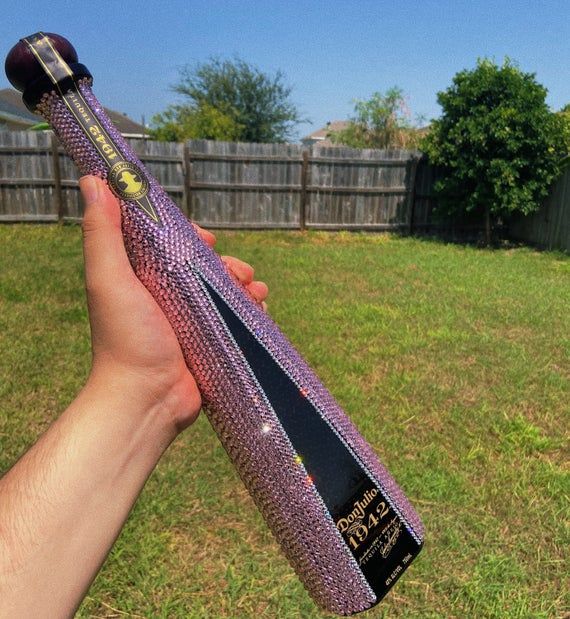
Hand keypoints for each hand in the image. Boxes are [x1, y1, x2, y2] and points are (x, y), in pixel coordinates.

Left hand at [80, 175, 267, 435]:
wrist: (147, 399)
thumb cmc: (125, 338)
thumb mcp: (109, 279)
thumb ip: (102, 232)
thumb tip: (94, 180)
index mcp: (143, 279)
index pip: (170, 246)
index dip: (191, 237)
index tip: (206, 238)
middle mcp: (167, 298)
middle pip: (205, 269)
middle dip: (227, 264)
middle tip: (239, 271)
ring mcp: (191, 323)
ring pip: (225, 293)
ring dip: (245, 285)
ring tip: (256, 290)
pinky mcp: (211, 343)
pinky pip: (237, 319)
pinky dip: (252, 311)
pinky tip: (261, 309)